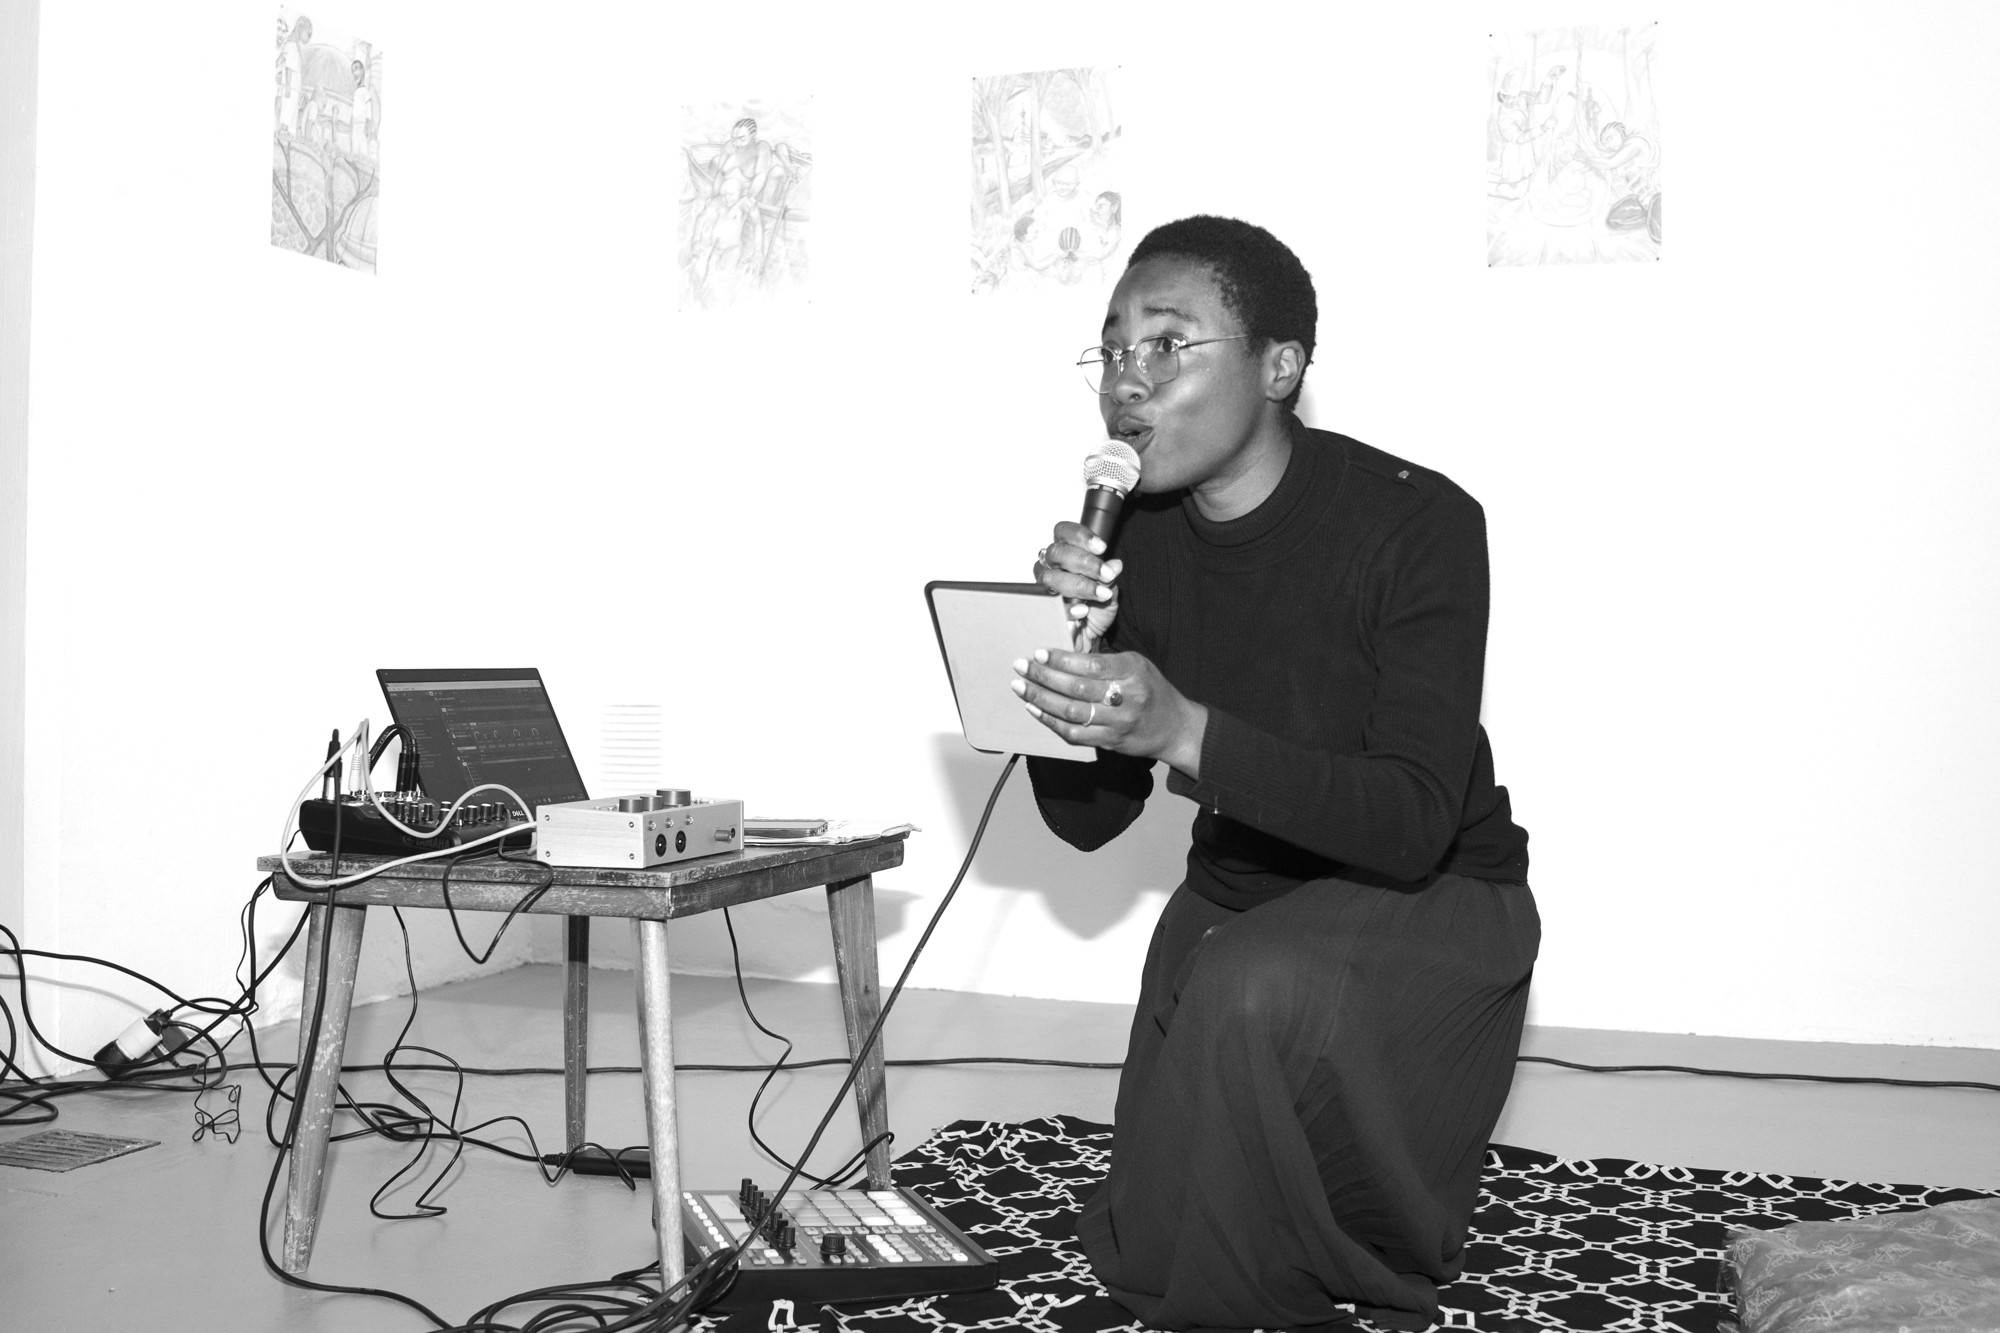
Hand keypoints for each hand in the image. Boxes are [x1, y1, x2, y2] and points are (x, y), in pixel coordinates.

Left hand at [1010, 646, 1206, 776]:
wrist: (1174, 727)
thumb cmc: (1151, 690)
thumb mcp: (1137, 665)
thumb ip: (1106, 662)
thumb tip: (1063, 654)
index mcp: (1133, 671)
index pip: (1091, 665)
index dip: (1062, 659)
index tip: (1039, 652)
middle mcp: (1127, 697)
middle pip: (1077, 688)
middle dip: (1044, 676)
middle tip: (1021, 666)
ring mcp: (1118, 723)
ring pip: (1072, 712)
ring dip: (1041, 699)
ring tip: (1021, 688)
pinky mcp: (1110, 742)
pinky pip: (1074, 734)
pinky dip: (1051, 722)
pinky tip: (1035, 710)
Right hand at [1033, 521, 1121, 651]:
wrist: (1090, 639)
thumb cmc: (1096, 610)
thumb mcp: (1109, 592)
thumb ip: (1110, 578)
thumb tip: (1115, 564)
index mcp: (1066, 554)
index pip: (1064, 532)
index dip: (1080, 536)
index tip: (1102, 547)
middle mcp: (1050, 567)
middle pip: (1057, 553)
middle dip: (1084, 562)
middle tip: (1106, 574)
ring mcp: (1042, 588)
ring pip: (1051, 577)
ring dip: (1079, 584)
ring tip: (1101, 594)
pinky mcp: (1041, 611)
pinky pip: (1049, 606)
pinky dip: (1068, 607)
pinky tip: (1083, 610)